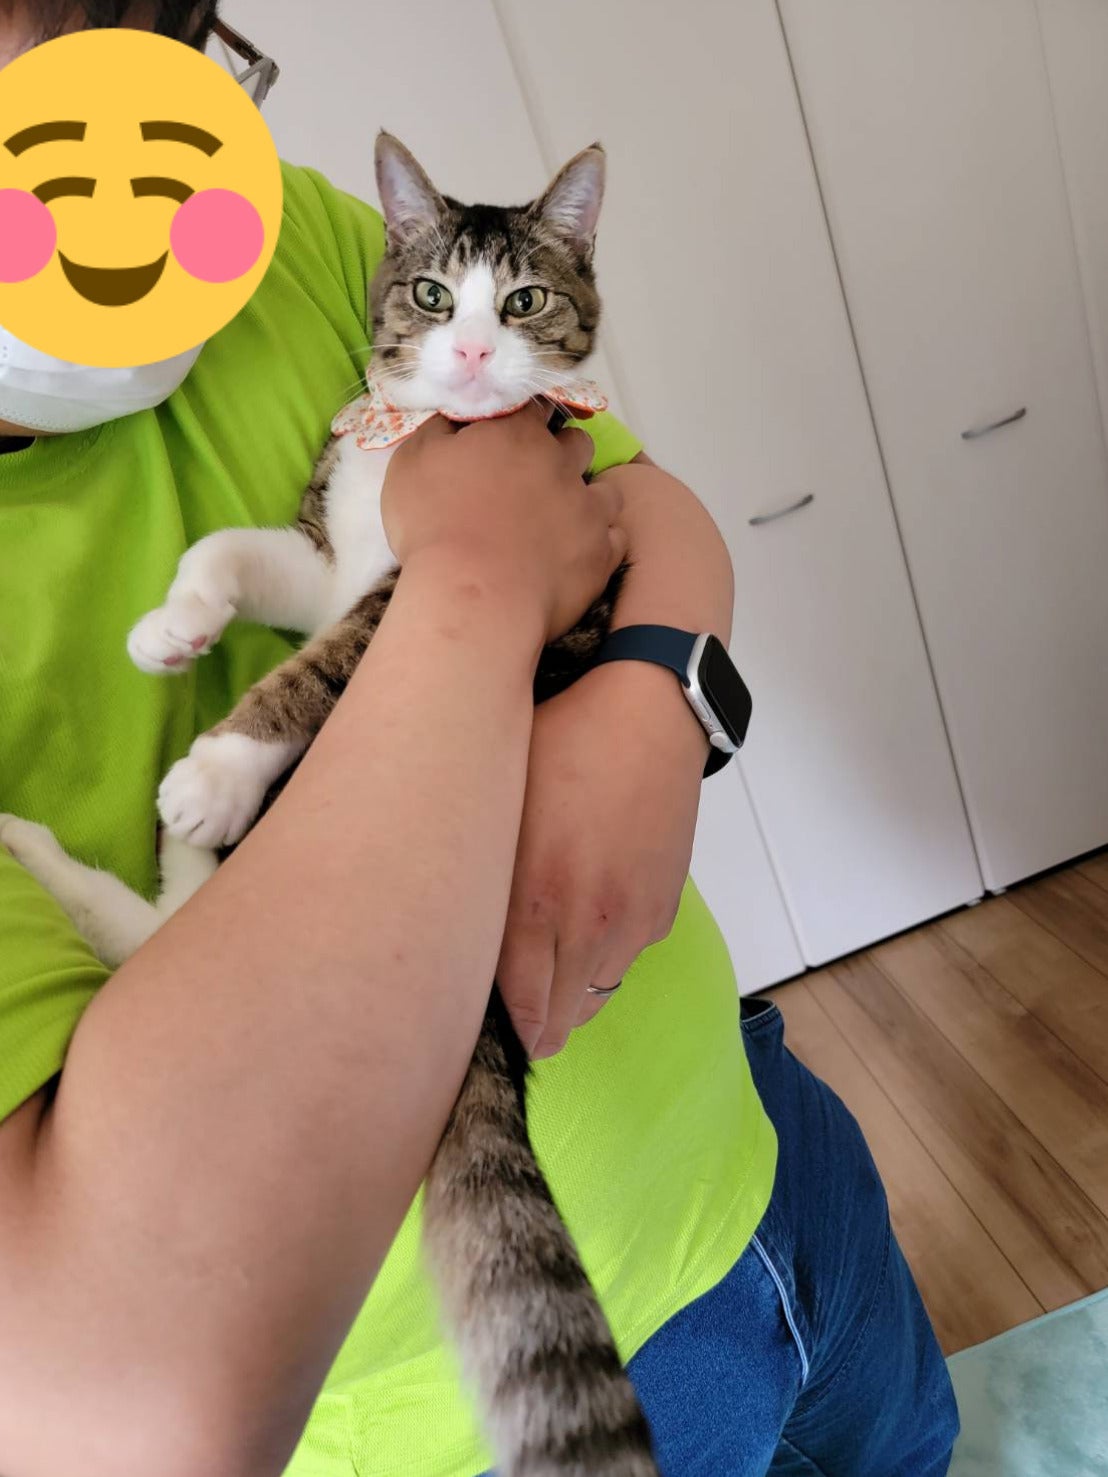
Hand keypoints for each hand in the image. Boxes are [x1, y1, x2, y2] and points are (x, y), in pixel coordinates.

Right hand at [381, 404, 627, 641]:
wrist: (475, 596)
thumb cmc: (435, 527)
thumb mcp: (413, 463)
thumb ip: (438, 431)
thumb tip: (455, 418)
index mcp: (518, 434)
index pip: (532, 407)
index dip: (521, 420)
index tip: (509, 436)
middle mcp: (562, 464)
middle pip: (576, 443)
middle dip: (560, 453)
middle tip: (534, 479)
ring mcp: (588, 509)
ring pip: (606, 490)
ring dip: (589, 497)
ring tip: (565, 517)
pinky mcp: (602, 553)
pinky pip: (615, 539)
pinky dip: (601, 542)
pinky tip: (580, 552)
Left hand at [496, 658, 708, 1056]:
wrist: (649, 713)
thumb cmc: (563, 742)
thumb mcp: (501, 804)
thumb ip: (486, 881)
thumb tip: (459, 938)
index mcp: (539, 898)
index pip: (518, 1003)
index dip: (502, 1028)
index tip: (475, 1035)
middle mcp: (591, 922)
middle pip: (562, 1018)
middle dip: (536, 1030)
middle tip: (515, 1029)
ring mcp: (634, 919)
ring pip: (596, 994)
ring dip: (570, 996)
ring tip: (546, 979)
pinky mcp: (663, 908)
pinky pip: (626, 959)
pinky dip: (603, 960)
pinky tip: (584, 928)